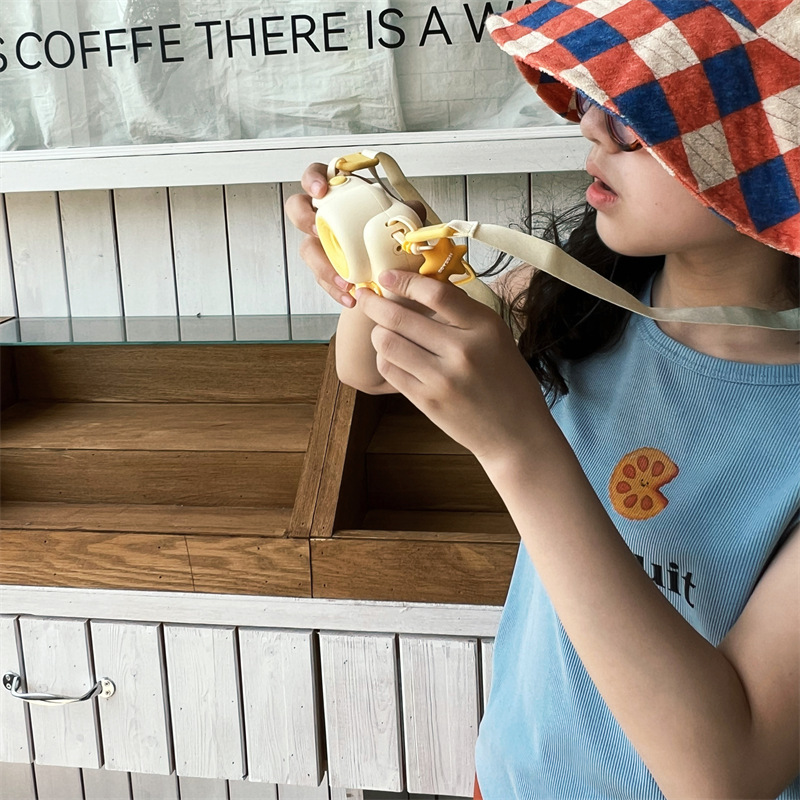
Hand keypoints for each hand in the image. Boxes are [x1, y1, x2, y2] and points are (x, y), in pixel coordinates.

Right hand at [284, 163, 428, 309]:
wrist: (389, 273)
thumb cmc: (385, 235)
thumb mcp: (399, 221)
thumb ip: (407, 213)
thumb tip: (413, 210)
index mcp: (340, 195)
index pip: (317, 175)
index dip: (313, 179)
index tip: (320, 190)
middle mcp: (325, 216)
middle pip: (298, 208)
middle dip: (304, 218)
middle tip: (318, 230)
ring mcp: (321, 242)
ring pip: (307, 248)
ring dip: (322, 264)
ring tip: (343, 278)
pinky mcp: (324, 267)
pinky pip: (321, 277)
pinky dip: (334, 288)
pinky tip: (349, 296)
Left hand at [356, 269, 551, 461]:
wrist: (516, 433)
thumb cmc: (507, 380)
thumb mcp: (497, 337)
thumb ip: (464, 314)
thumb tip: (421, 287)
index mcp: (485, 328)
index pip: (436, 294)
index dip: (404, 281)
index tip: (385, 275)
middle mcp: (463, 351)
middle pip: (401, 318)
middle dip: (374, 303)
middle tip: (364, 296)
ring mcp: (443, 379)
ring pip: (388, 343)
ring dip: (378, 332)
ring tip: (381, 330)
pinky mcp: (427, 401)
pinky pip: (390, 370)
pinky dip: (384, 358)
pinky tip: (391, 355)